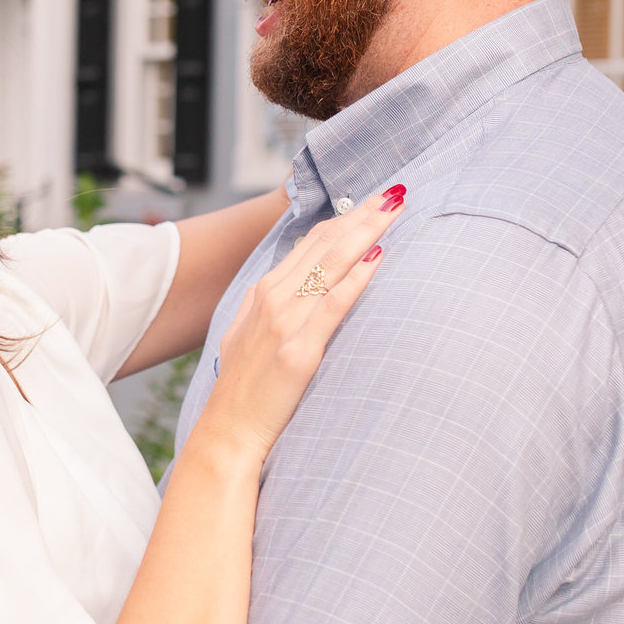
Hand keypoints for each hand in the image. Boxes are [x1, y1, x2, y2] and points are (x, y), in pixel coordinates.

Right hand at [195, 187, 401, 458]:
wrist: (227, 431)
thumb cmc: (245, 388)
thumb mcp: (251, 333)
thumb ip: (277, 303)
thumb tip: (309, 279)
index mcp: (263, 291)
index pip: (313, 241)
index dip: (346, 217)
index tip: (374, 201)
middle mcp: (272, 298)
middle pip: (325, 243)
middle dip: (362, 214)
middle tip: (396, 192)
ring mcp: (284, 322)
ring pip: (331, 263)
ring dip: (366, 231)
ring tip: (394, 209)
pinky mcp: (298, 351)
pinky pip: (333, 305)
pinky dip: (356, 278)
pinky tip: (378, 258)